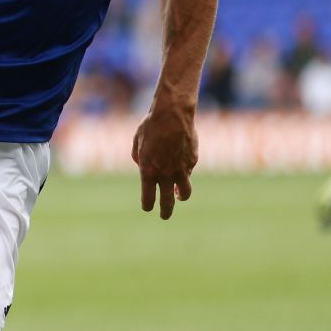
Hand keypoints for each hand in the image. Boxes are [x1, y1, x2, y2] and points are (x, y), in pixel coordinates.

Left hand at [131, 102, 197, 219]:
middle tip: (164, 216)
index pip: (148, 197)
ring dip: (181, 197)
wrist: (173, 114)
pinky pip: (188, 172)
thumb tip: (145, 167)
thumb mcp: (137, 143)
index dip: (147, 205)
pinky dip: (184, 173)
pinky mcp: (192, 161)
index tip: (147, 208)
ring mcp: (181, 169)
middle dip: (165, 211)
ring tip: (179, 198)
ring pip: (184, 192)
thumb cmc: (151, 126)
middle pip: (167, 202)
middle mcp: (165, 174)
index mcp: (148, 171)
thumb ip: (139, 158)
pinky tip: (181, 167)